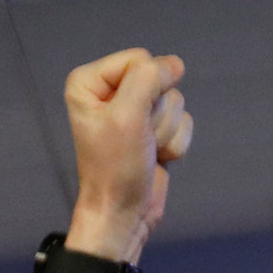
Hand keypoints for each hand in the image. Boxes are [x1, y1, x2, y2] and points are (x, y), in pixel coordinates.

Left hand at [62, 49, 191, 259]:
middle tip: (137, 139)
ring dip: (165, 132)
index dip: (145, 88)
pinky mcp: (153, 129)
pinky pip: (182, 121)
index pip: (140, 59)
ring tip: (145, 151)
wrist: (123, 213)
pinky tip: (156, 158)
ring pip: (174, 101)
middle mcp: (110, 92)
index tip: (129, 120)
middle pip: (159, 80)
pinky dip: (174, 143)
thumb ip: (149, 78)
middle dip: (156, 115)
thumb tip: (175, 64)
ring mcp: (134, 111)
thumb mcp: (127, 116)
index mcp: (90, 82)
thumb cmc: (116, 168)